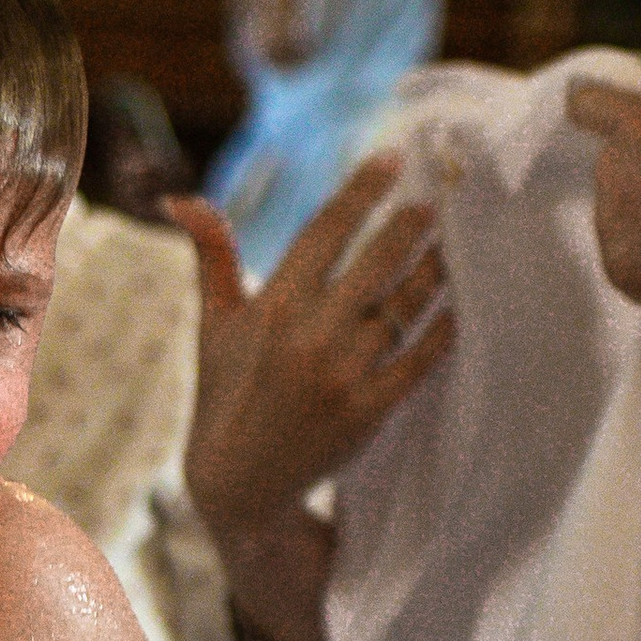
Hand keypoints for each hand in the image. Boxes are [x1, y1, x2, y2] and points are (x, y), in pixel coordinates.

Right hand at [170, 161, 451, 640]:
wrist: (240, 482)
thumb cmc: (226, 391)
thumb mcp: (212, 322)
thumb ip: (211, 254)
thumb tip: (181, 198)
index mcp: (272, 305)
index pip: (325, 231)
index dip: (362, 191)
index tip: (394, 158)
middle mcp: (308, 335)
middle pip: (375, 263)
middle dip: (411, 226)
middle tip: (440, 199)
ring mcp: (341, 374)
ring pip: (403, 307)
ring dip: (435, 272)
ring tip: (457, 245)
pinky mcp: (368, 411)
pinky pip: (419, 359)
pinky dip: (442, 328)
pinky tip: (459, 304)